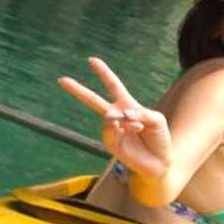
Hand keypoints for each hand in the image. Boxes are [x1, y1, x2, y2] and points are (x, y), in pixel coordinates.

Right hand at [58, 56, 171, 179]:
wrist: (161, 162)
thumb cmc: (160, 138)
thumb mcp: (156, 119)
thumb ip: (140, 113)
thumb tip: (120, 114)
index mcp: (127, 105)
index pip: (113, 85)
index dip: (103, 73)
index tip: (92, 60)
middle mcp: (116, 116)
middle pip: (92, 100)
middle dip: (77, 90)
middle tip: (61, 79)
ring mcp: (111, 130)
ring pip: (107, 117)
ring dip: (122, 118)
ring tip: (137, 125)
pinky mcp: (110, 144)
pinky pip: (111, 131)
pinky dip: (123, 128)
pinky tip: (133, 129)